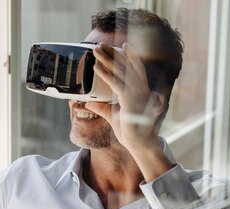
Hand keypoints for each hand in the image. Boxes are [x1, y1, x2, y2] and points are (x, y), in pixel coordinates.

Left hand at [86, 43, 172, 181]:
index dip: (129, 56)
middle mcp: (140, 89)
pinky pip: (115, 83)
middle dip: (113, 54)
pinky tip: (95, 68)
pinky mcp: (129, 100)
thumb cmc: (130, 132)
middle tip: (100, 44)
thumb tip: (89, 102)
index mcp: (140, 91)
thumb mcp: (112, 116)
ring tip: (95, 51)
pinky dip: (105, 74)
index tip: (122, 46)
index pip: (134, 69)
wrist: (139, 144)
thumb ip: (102, 107)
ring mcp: (136, 93)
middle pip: (125, 66)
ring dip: (106, 59)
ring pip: (120, 71)